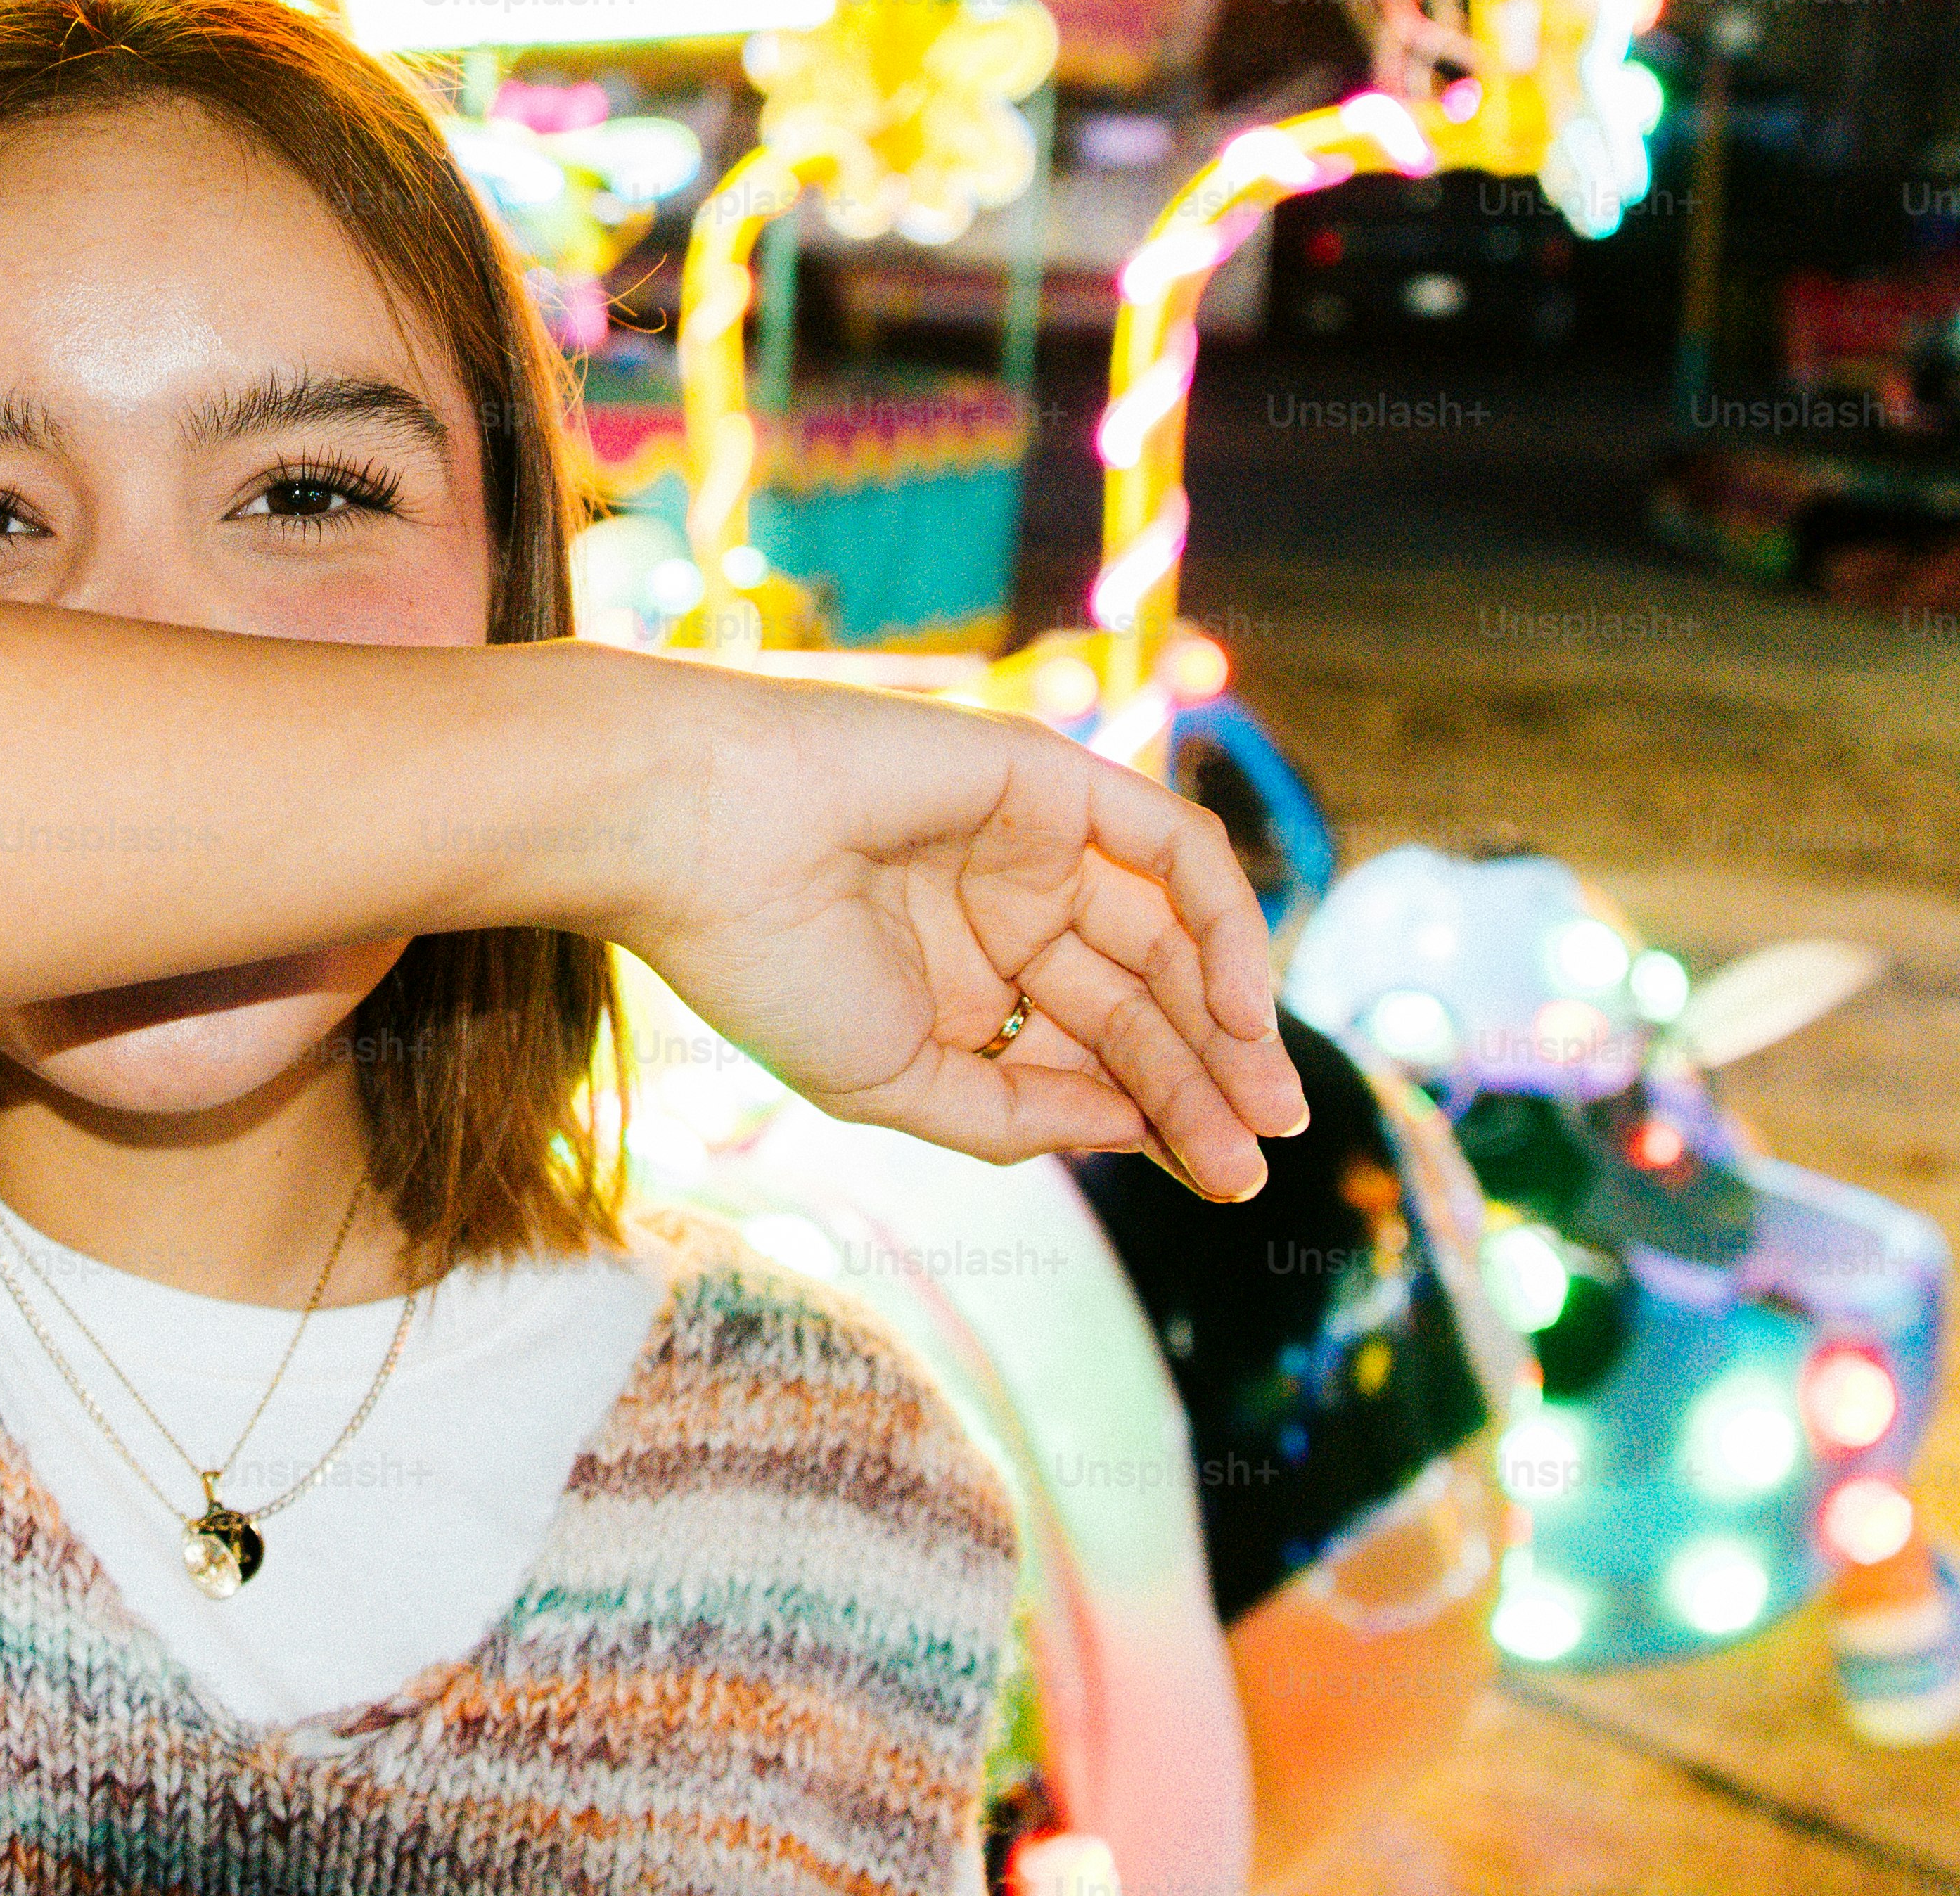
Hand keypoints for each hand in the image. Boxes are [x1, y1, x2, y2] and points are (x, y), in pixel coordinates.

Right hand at [620, 660, 1307, 1193]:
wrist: (694, 838)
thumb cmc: (765, 964)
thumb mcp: (892, 1083)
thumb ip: (1009, 1116)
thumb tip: (1130, 1130)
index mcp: (961, 988)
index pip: (1093, 1055)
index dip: (1162, 1117)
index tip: (1220, 1180)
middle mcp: (1007, 913)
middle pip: (1142, 1005)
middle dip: (1205, 1084)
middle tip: (1254, 1159)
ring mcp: (1036, 843)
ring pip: (1167, 937)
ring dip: (1227, 1023)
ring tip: (1265, 1107)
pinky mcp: (1053, 778)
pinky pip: (1170, 848)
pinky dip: (1222, 920)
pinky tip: (1236, 1008)